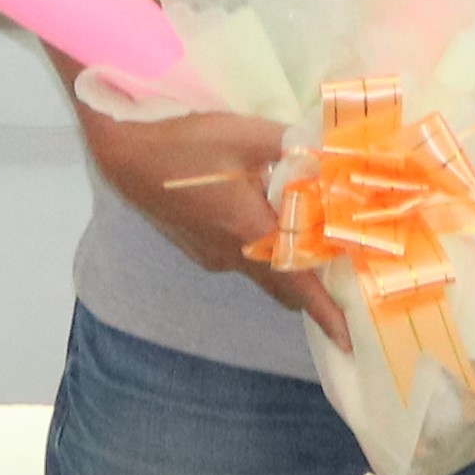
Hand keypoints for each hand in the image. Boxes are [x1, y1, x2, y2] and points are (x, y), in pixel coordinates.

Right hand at [74, 93, 345, 328]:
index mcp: (251, 232)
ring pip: (260, 270)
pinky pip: (239, 258)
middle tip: (341, 281)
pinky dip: (261, 250)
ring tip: (309, 240)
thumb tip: (330, 155)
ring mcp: (211, 254)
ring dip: (285, 264)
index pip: (298, 283)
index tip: (348, 339)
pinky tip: (262, 217)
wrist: (126, 155)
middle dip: (311, 292)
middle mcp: (233, 254)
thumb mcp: (247, 134)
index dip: (325, 313)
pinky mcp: (196, 246)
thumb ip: (293, 146)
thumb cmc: (187, 145)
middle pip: (282, 286)